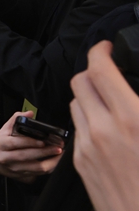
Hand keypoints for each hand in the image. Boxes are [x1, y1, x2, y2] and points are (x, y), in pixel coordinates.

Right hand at [0, 111, 62, 181]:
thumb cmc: (3, 142)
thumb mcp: (5, 129)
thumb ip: (16, 119)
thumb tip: (29, 113)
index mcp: (1, 144)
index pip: (15, 143)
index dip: (30, 142)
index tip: (43, 141)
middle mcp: (5, 157)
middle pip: (26, 156)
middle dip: (44, 152)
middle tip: (57, 148)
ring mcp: (14, 168)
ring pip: (34, 168)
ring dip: (50, 162)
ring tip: (59, 154)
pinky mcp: (21, 175)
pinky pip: (38, 173)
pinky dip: (49, 167)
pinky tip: (56, 161)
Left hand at [70, 41, 138, 210]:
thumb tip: (135, 91)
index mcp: (132, 119)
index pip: (101, 70)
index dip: (101, 51)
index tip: (106, 47)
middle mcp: (104, 130)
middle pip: (81, 82)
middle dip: (93, 72)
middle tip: (108, 72)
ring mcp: (88, 147)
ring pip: (76, 105)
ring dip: (89, 97)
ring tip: (110, 102)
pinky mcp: (80, 163)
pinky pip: (78, 130)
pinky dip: (89, 122)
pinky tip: (108, 130)